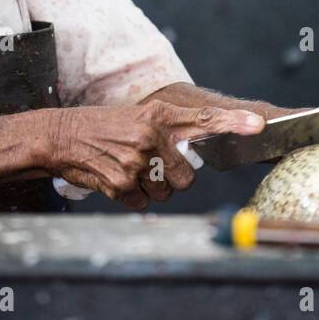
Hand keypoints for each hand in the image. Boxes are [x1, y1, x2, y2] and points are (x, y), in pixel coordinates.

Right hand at [46, 102, 263, 209]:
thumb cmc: (102, 127)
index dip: (234, 122)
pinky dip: (130, 197)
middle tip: (151, 165)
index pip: (204, 119)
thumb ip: (167, 132)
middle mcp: (151, 136)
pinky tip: (115, 178)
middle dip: (173, 178)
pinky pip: (142, 204)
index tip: (258, 125)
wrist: (60, 137)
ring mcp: (136, 162)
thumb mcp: (137, 117)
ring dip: (150, 188)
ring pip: (165, 193)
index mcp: (158, 115)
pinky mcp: (122, 184)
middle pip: (187, 177)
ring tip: (127, 167)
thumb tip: (191, 156)